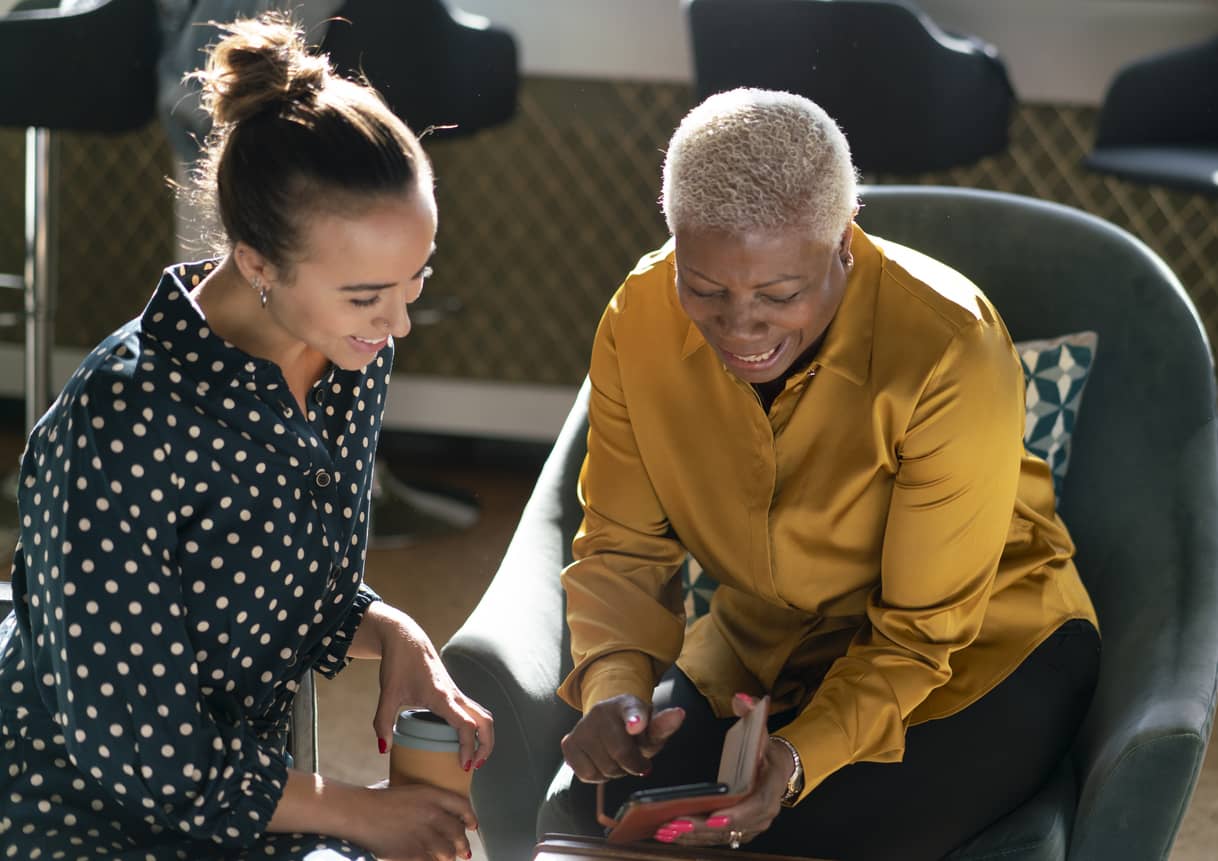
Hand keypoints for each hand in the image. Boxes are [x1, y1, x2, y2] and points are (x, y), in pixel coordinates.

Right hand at [270, 771, 477, 859]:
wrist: (359, 813)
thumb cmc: (377, 799)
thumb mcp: (407, 789)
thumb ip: (424, 798)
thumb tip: (432, 807)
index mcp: (432, 794)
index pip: (462, 806)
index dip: (470, 817)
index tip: (472, 825)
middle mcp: (433, 814)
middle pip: (458, 832)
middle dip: (463, 842)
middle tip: (464, 848)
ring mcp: (424, 835)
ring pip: (448, 851)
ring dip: (450, 856)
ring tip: (449, 857)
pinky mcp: (414, 853)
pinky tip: (431, 860)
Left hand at [360, 602, 494, 770]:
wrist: (406, 639)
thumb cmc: (398, 664)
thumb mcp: (387, 694)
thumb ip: (382, 723)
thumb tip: (384, 749)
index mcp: (441, 697)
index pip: (466, 725)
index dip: (469, 747)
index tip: (464, 766)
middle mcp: (455, 695)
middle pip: (485, 721)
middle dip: (486, 745)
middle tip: (473, 766)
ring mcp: (457, 693)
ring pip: (483, 716)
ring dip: (485, 737)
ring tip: (474, 758)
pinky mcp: (455, 692)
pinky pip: (475, 712)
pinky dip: (478, 728)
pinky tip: (465, 741)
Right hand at [560, 694, 684, 782]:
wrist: (607, 723)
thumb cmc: (635, 730)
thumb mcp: (652, 728)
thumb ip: (664, 725)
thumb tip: (680, 714)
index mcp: (628, 703)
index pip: (632, 710)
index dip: (635, 719)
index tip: (637, 725)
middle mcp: (601, 711)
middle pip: (621, 754)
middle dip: (633, 765)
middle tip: (635, 760)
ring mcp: (583, 726)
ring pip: (604, 768)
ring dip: (615, 771)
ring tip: (616, 758)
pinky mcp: (569, 742)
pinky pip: (587, 774)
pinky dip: (597, 775)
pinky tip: (600, 761)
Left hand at [650, 695, 792, 848]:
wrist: (777, 767)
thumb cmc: (764, 748)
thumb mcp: (761, 727)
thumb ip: (751, 711)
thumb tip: (740, 699)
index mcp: (771, 786)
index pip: (757, 805)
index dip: (738, 814)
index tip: (714, 816)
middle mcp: (764, 812)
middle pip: (734, 827)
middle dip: (703, 828)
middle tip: (676, 823)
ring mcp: (752, 825)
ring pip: (722, 837)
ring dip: (694, 835)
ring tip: (666, 830)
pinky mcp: (738, 831)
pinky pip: (716, 839)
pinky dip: (694, 838)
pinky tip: (671, 833)